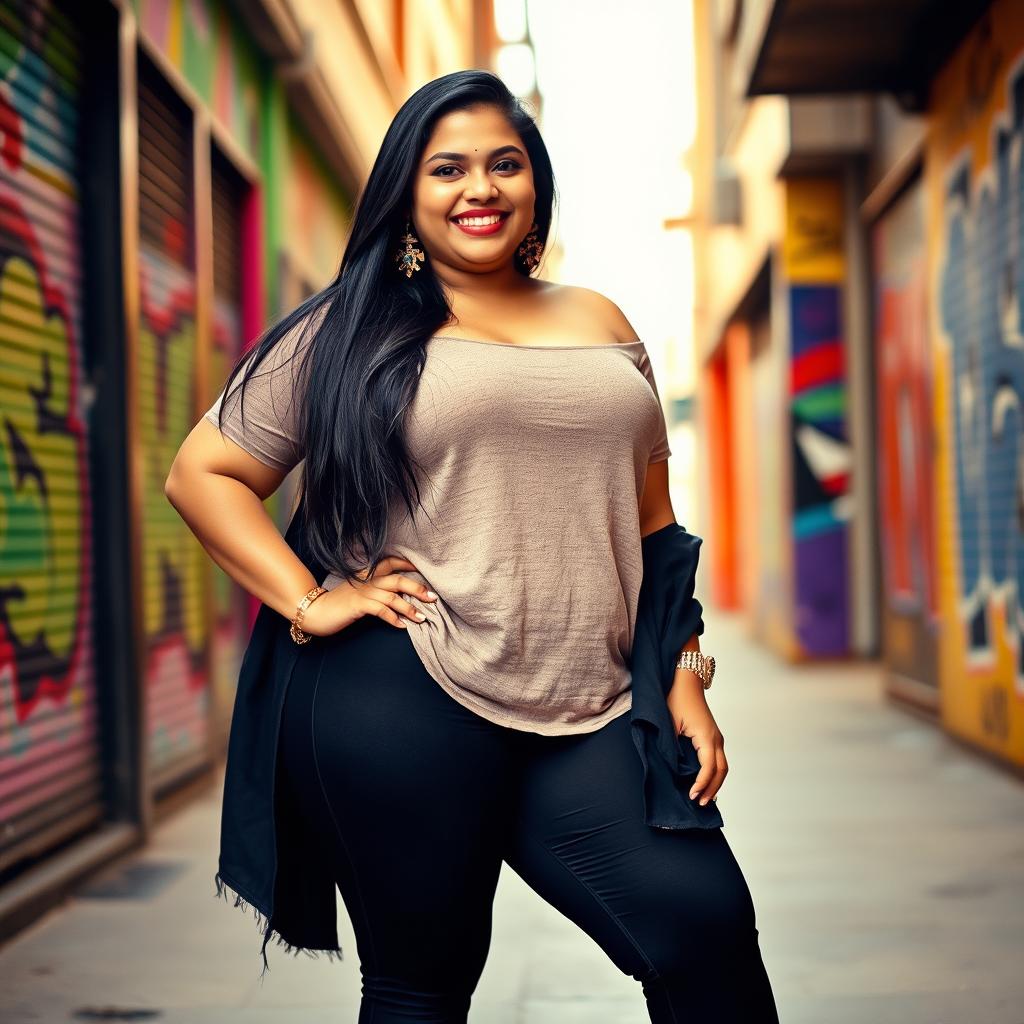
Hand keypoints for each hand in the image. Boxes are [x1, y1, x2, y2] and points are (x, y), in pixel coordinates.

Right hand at [299, 556, 437, 635]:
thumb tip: (397, 594)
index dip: (407, 564)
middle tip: (433, 598)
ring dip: (410, 608)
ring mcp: (363, 592)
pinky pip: (381, 610)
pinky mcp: (358, 605)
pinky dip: (394, 618)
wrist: (316, 611)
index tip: (422, 570)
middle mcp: (367, 580)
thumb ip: (375, 589)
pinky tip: (402, 626)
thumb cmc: (339, 604)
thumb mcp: (358, 591)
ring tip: (422, 618)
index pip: (390, 562)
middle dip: (418, 589)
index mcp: (367, 574)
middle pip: (398, 580)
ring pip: (393, 597)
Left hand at [666, 679, 727, 805]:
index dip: (702, 784)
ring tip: (704, 799)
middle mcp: (716, 738)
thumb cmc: (676, 699)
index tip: (692, 795)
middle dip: (712, 788)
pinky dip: (714, 774)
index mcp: (706, 736)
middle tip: (699, 803)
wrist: (685, 681)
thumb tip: (672, 769)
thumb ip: (672, 747)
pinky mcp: (713, 737)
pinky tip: (706, 783)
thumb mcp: (669, 724)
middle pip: (721, 770)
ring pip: (723, 767)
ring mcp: (717, 737)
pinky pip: (718, 760)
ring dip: (715, 783)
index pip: (709, 766)